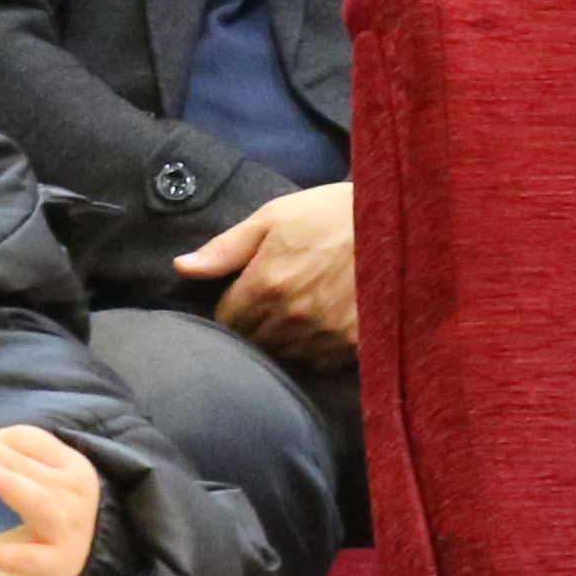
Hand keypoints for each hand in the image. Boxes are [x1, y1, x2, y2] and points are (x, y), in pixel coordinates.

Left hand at [0, 417, 102, 575]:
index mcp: (71, 465)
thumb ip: (11, 452)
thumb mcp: (44, 478)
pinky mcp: (53, 564)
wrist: (91, 562)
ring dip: (8, 483)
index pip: (28, 439)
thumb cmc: (60, 512)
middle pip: (23, 464)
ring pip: (36, 501)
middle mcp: (72, 493)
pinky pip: (21, 557)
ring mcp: (65, 529)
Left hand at [174, 185, 356, 355]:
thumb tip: (180, 268)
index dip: (232, 309)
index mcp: (265, 284)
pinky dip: (311, 351)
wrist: (395, 221)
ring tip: (294, 316)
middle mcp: (290, 316)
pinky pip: (316, 363)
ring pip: (282, 355)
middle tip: (270, 305)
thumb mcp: (273, 217)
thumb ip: (225, 248)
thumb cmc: (329, 212)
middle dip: (253, 327)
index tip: (244, 297)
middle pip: (253, 341)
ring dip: (281, 342)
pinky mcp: (351, 344)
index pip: (227, 321)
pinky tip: (319, 328)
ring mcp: (322, 334)